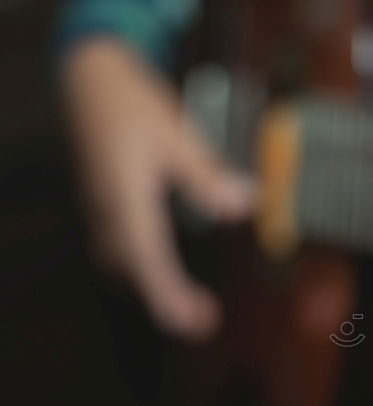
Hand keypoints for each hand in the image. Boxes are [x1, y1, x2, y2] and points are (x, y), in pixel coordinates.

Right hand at [63, 39, 254, 340]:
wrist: (90, 77)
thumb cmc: (132, 103)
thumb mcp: (176, 136)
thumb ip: (207, 175)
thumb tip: (242, 204)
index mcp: (126, 200)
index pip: (148, 261)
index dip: (169, 296)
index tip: (191, 321)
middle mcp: (109, 211)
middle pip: (136, 270)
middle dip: (168, 299)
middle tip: (204, 321)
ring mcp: (102, 207)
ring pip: (125, 261)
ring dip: (156, 284)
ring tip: (191, 304)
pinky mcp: (105, 201)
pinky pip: (121, 245)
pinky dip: (145, 264)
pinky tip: (163, 268)